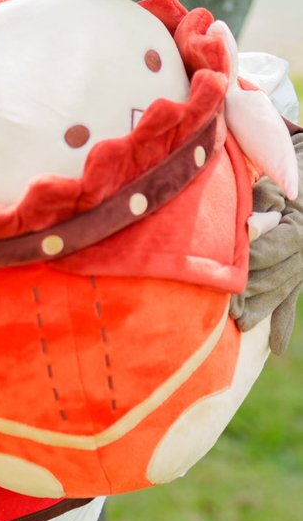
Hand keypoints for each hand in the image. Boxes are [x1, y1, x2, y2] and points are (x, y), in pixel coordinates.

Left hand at [231, 131, 302, 355]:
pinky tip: (277, 347)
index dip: (248, 265)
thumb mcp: (272, 183)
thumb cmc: (281, 173)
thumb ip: (261, 205)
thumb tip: (250, 226)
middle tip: (225, 313)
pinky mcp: (301, 272)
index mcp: (298, 227)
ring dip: (262, 310)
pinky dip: (283, 322)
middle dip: (250, 295)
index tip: (225, 280)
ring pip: (282, 291)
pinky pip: (292, 299)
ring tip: (240, 327)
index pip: (270, 251)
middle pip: (275, 276)